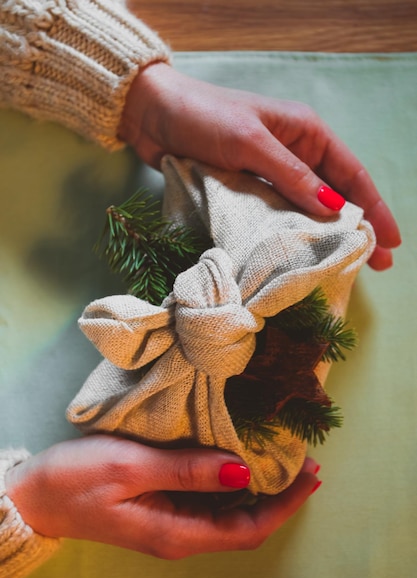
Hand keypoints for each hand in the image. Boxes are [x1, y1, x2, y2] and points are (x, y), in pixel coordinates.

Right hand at [5, 435, 319, 557]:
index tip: (311, 475)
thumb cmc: (75, 479)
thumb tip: (243, 473)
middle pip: (245, 523)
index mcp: (177, 532)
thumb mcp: (130, 467)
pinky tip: (239, 460)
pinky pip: (210, 501)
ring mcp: (170, 523)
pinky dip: (233, 483)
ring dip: (259, 489)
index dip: (285, 504)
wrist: (34, 496)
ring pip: (230, 513)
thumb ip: (187, 470)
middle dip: (280, 496)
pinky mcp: (161, 508)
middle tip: (307, 462)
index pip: (248, 528)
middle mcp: (180, 536)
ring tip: (283, 458)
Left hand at [118, 62, 400, 270]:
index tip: (390, 240)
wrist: (152, 115)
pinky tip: (299, 255)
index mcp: (305, 133)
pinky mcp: (246, 190)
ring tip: (342, 266)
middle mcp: (293, 154)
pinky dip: (290, 235)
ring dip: (323, 236)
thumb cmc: (204, 117)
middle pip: (334, 196)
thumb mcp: (252, 142)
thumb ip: (291, 176)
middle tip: (376, 263)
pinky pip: (276, 216)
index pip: (350, 174)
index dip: (374, 207)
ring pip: (306, 210)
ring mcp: (269, 175)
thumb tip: (332, 210)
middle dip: (355, 228)